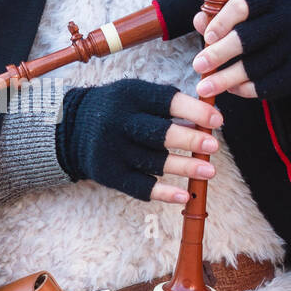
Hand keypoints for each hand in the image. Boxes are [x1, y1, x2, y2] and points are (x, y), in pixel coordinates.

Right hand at [55, 78, 221, 204]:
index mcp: (130, 96)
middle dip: (190, 141)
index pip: (167, 102)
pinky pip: (140, 187)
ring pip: (154, 163)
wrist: (71, 128)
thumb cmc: (119, 109)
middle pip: (159, 134)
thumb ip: (169, 103)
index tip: (218, 120)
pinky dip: (164, 193)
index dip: (196, 111)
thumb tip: (210, 119)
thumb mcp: (137, 94)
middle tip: (214, 147)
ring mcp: (112, 150)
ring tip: (210, 171)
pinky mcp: (108, 174)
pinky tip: (185, 196)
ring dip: (185, 168)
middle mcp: (118, 122)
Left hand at [190, 0, 290, 101]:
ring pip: (255, 67)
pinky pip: (269, 85)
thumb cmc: (278, 20)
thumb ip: (226, 14)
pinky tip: (232, 89)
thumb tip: (198, 21)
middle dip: (219, 54)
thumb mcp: (258, 8)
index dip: (222, 22)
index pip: (243, 5)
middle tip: (198, 66)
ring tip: (205, 87)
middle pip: (248, 38)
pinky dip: (246, 89)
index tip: (206, 37)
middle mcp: (288, 18)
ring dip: (226, 79)